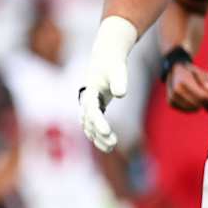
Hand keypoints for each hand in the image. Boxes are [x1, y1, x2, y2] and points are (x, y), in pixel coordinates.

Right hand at [80, 17, 136, 152]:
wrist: (105, 59)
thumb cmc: (113, 64)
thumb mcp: (118, 69)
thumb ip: (119, 81)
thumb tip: (121, 95)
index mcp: (90, 91)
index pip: (91, 110)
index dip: (98, 121)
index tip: (108, 132)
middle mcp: (86, 100)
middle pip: (89, 121)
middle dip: (99, 133)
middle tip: (113, 143)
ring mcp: (88, 106)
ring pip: (89, 126)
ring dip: (98, 138)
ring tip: (110, 148)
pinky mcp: (94, 109)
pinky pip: (93, 125)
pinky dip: (98, 135)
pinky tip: (107, 145)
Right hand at [165, 62, 207, 112]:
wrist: (172, 71)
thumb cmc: (189, 71)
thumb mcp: (199, 71)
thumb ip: (207, 81)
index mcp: (183, 81)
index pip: (201, 95)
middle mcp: (176, 91)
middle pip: (197, 103)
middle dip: (207, 102)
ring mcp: (172, 98)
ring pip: (193, 108)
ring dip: (200, 104)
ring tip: (202, 96)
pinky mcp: (171, 103)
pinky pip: (187, 110)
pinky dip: (193, 106)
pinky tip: (194, 99)